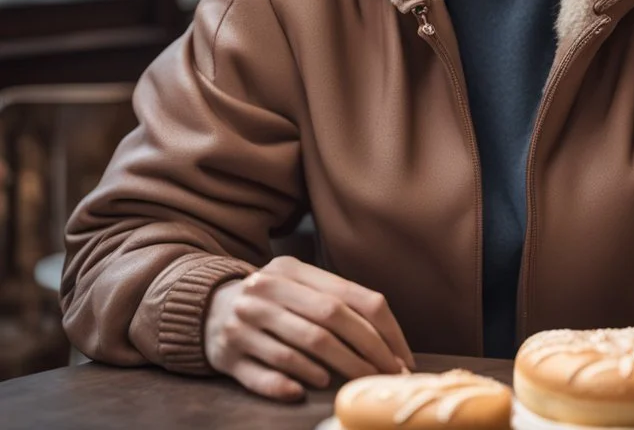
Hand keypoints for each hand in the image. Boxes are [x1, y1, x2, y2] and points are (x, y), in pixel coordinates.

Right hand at [203, 255, 415, 401]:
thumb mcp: (298, 285)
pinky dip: (288, 382)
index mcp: (291, 270)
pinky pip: (263, 373)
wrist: (206, 307)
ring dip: (333, 368)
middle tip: (386, 376)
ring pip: (298, 348)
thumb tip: (387, 341)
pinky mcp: (226, 354)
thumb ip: (336, 301)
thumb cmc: (272, 300)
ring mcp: (243, 322)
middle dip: (365, 352)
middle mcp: (266, 291)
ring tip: (353, 383)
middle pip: (328, 321)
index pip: (348, 296)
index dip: (381, 328)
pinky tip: (308, 389)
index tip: (401, 357)